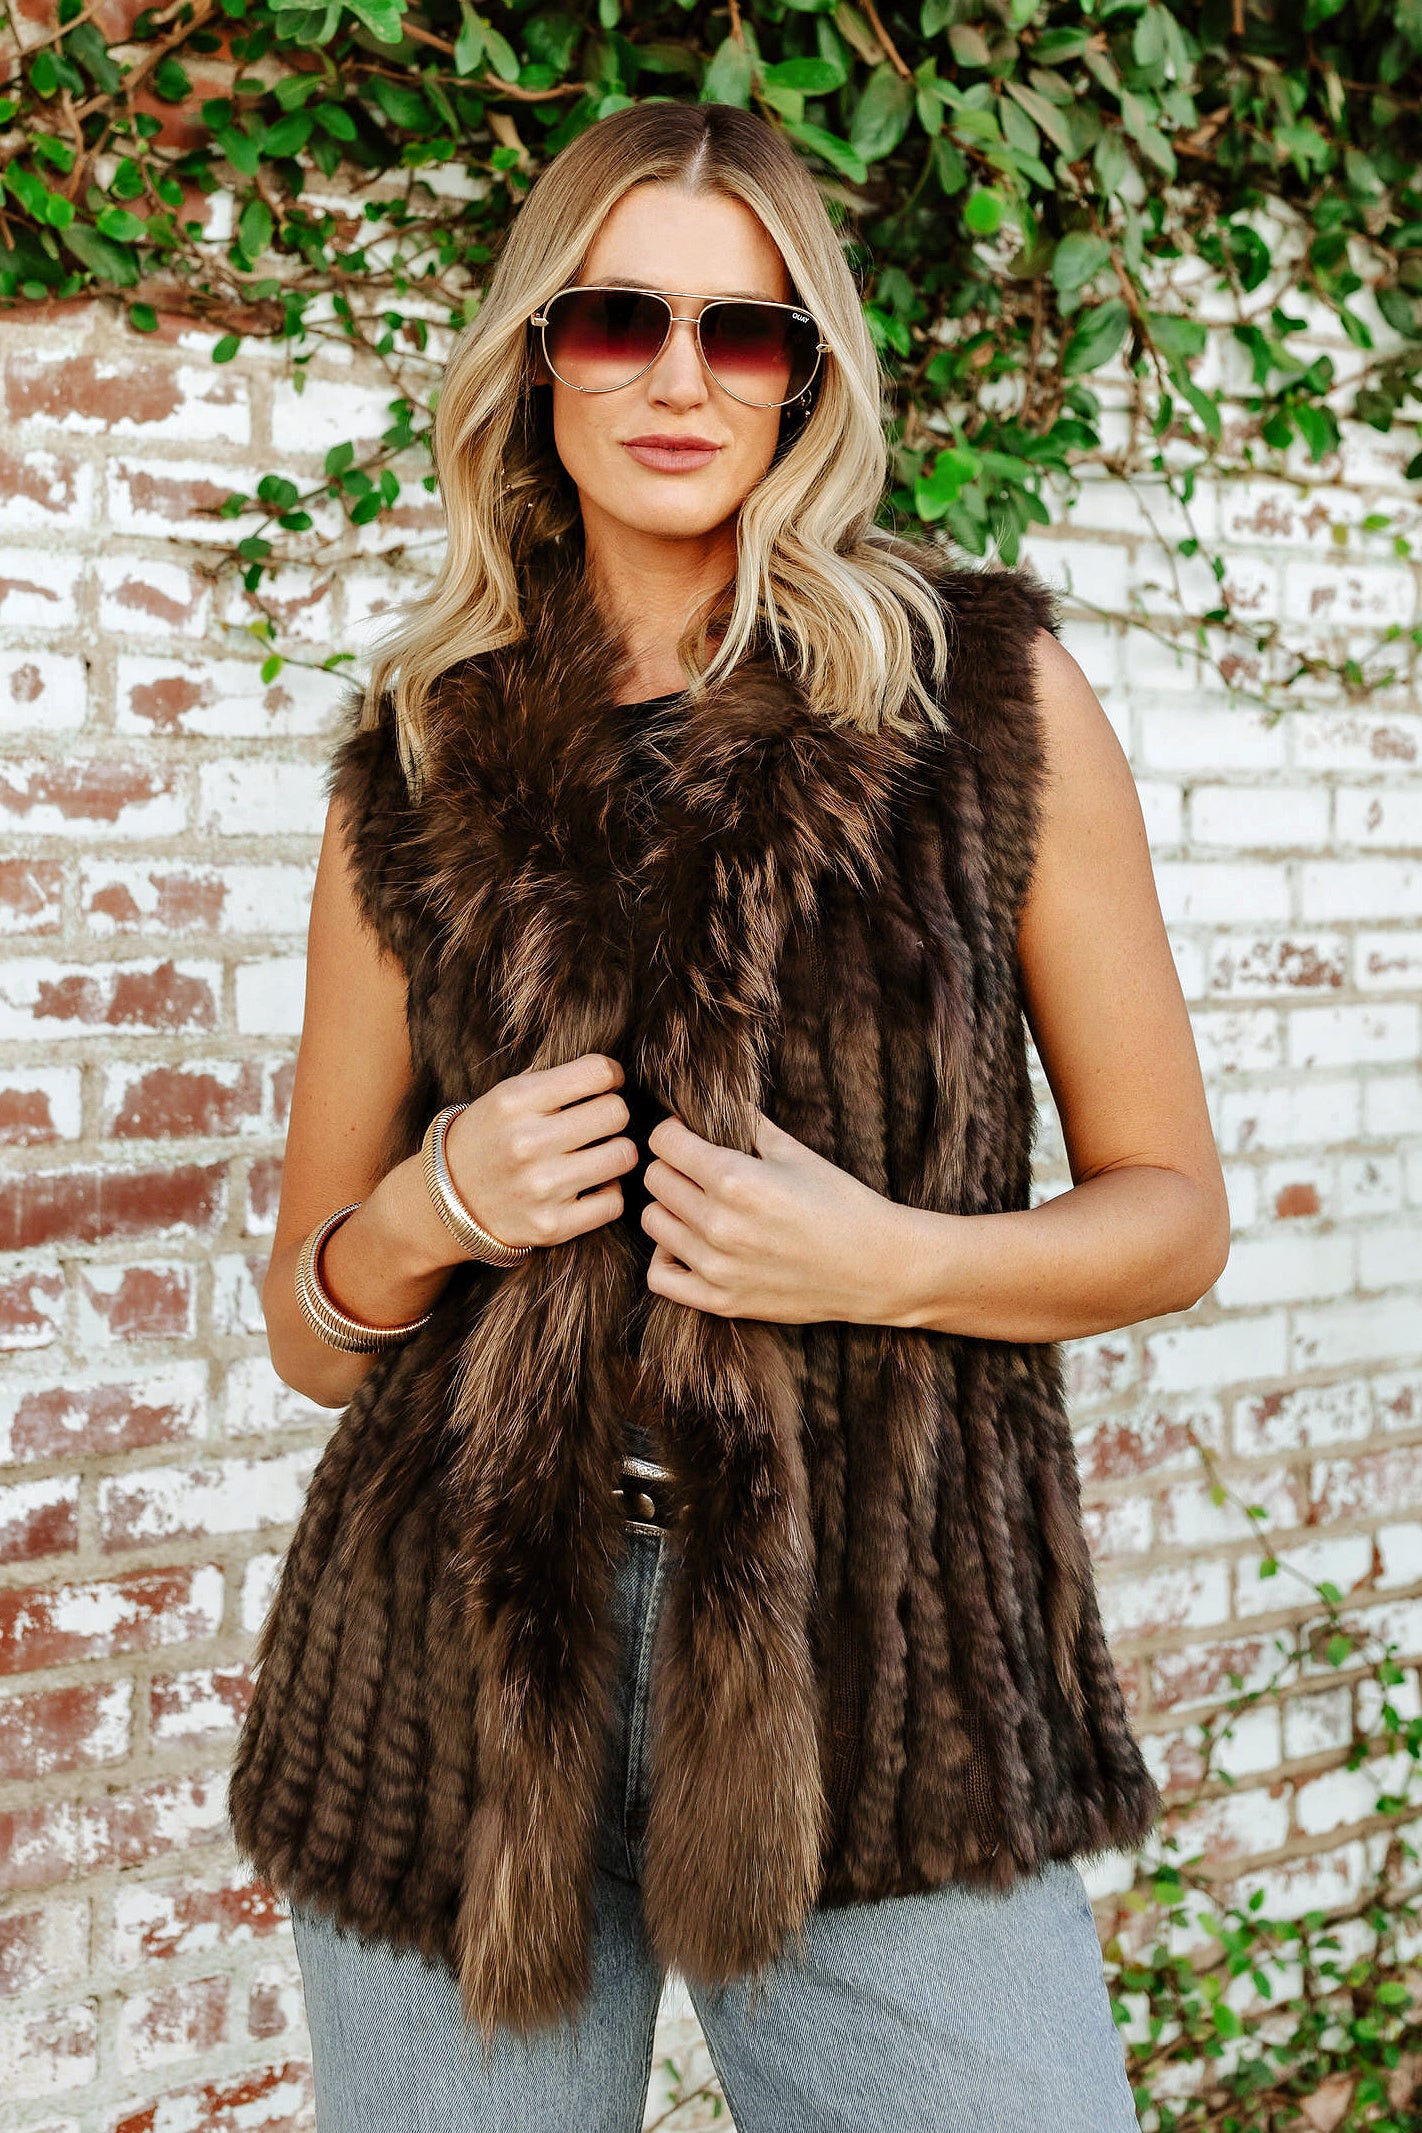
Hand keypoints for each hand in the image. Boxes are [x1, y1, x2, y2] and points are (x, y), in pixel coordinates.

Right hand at [442, 1053, 638, 1252]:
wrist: (448, 1200)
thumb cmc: (491, 1137)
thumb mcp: (507, 1095)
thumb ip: (557, 1081)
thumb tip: (614, 1074)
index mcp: (515, 1101)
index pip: (598, 1072)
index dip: (610, 1075)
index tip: (604, 1085)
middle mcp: (526, 1143)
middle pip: (616, 1113)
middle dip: (613, 1114)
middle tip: (598, 1123)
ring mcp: (540, 1188)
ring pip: (623, 1156)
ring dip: (615, 1153)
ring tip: (595, 1153)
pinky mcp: (551, 1226)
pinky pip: (614, 1202)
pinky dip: (608, 1192)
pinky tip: (589, 1185)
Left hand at [640, 1108, 910, 1324]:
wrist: (877, 1267)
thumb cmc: (841, 1203)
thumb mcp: (795, 1153)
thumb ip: (747, 1125)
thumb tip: (715, 1103)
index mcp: (735, 1179)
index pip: (664, 1142)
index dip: (673, 1132)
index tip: (689, 1135)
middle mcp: (718, 1223)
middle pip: (654, 1179)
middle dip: (671, 1166)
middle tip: (696, 1168)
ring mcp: (716, 1266)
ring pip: (652, 1221)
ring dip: (669, 1207)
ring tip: (696, 1204)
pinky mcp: (721, 1301)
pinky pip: (659, 1277)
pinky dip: (666, 1256)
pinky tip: (688, 1244)